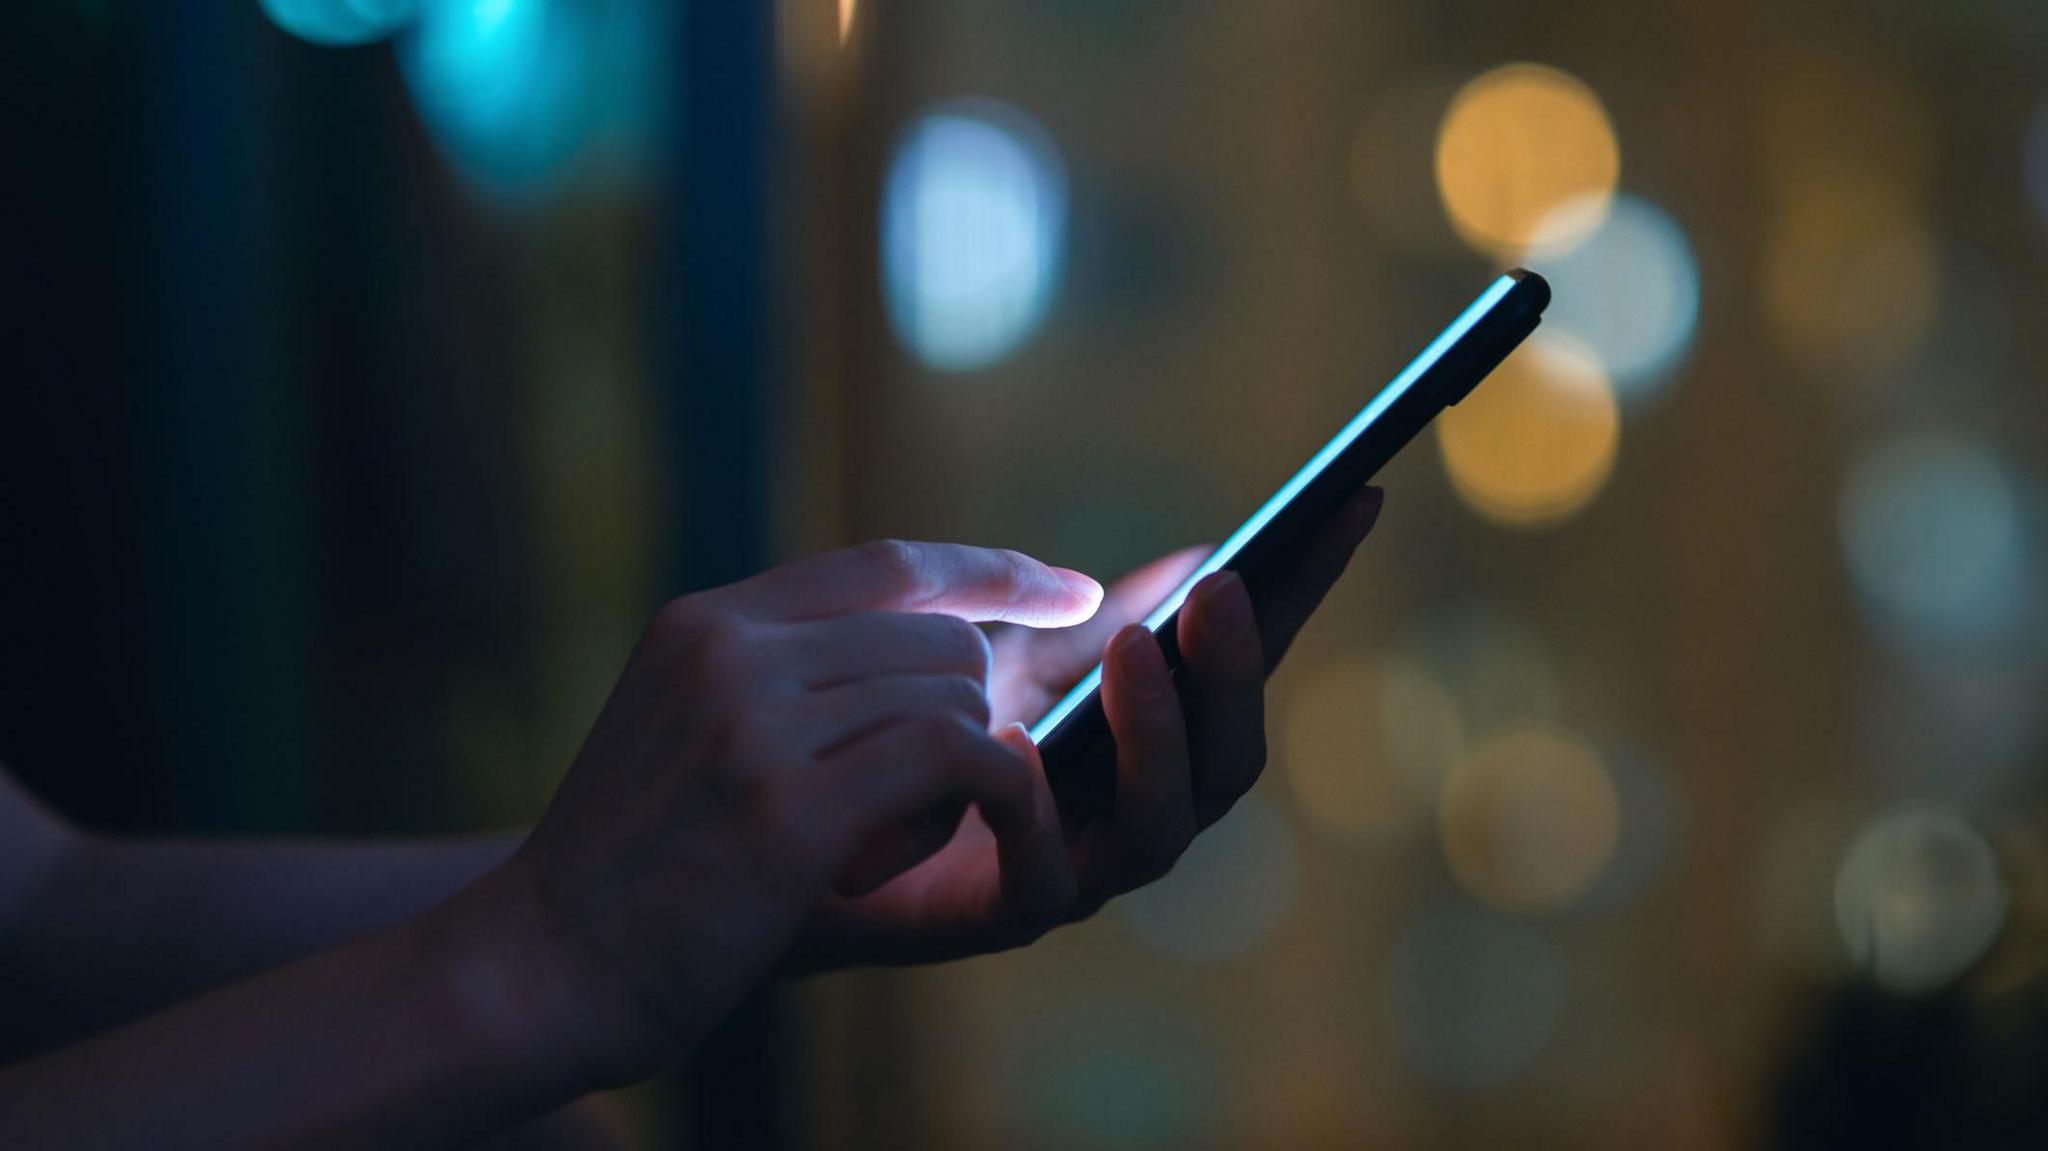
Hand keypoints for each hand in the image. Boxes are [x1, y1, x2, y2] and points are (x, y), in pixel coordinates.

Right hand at [439, 541, 1101, 1086]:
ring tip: (885, 843)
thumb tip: (936, 639)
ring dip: (961, 775)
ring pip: (955, 693)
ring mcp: (754, 721)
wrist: (539, 966)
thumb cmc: (633, 864)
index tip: (1070, 590)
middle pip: (940, 636)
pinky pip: (956, 755)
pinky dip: (988, 794)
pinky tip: (938, 845)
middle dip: (972, 713)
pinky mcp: (787, 806)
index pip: (887, 563)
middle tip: (931, 799)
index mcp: (709, 622)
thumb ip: (785, 673)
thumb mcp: (687, 726)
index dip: (993, 572)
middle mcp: (731, 650)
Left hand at [785, 487, 1383, 969]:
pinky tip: (1020, 745)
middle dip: (1234, 670)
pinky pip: (1046, 878)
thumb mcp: (1006, 658)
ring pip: (1163, 824)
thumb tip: (1198, 557)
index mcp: (1147, 744)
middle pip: (1228, 755)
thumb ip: (1090, 619)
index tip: (1350, 501)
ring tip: (1133, 651)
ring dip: (1159, 733)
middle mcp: (1132, 810)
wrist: (795, 828)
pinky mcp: (1000, 917)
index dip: (1303, 593)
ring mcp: (1078, 869)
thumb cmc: (907, 737)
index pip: (1243, 668)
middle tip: (1221, 589)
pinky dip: (1041, 811)